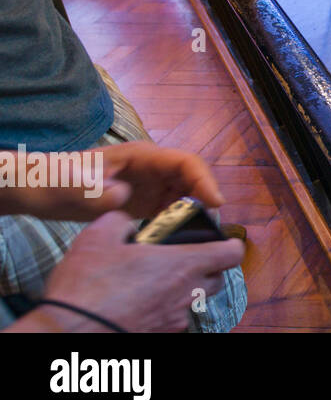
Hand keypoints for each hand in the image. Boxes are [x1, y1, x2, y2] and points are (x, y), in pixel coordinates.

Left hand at [0, 142, 222, 222]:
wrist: (44, 190)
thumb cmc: (60, 179)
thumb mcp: (75, 185)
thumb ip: (98, 190)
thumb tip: (124, 196)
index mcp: (144, 156)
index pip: (186, 162)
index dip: (204, 180)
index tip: (216, 203)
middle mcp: (154, 170)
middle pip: (193, 180)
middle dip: (205, 201)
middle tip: (208, 229)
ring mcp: (151, 186)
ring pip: (186, 197)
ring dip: (194, 214)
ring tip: (195, 238)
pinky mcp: (146, 203)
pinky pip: (171, 211)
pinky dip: (178, 224)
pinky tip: (175, 242)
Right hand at [12, 211, 243, 331]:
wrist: (68, 333)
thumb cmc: (87, 286)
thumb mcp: (98, 237)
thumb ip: (121, 220)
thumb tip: (127, 221)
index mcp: (184, 265)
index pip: (232, 253)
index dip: (228, 243)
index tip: (215, 239)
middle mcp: (187, 294)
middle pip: (218, 278)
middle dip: (208, 266)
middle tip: (182, 257)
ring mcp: (175, 319)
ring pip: (197, 301)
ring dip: (187, 289)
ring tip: (158, 280)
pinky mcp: (160, 335)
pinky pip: (175, 319)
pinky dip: (167, 309)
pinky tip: (142, 302)